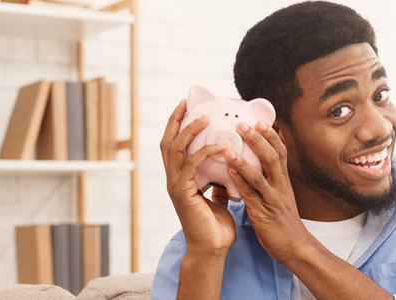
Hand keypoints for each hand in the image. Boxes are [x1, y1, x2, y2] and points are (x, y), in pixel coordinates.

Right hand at [160, 100, 235, 256]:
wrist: (212, 249)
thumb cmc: (216, 227)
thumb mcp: (218, 199)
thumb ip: (217, 183)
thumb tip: (227, 171)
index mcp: (182, 179)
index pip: (175, 146)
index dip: (178, 126)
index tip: (188, 107)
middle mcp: (174, 180)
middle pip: (168, 142)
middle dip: (176, 121)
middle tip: (187, 103)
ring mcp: (176, 186)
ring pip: (176, 150)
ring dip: (189, 131)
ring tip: (205, 118)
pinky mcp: (183, 194)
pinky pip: (192, 166)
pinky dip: (206, 152)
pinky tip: (221, 146)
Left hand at [223, 121, 316, 262]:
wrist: (296, 247)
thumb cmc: (284, 223)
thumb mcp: (279, 197)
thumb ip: (269, 182)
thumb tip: (256, 168)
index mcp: (283, 181)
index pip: (280, 152)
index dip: (271, 136)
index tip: (261, 121)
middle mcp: (280, 186)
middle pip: (272, 157)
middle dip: (258, 139)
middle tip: (243, 124)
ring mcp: (273, 199)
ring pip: (261, 174)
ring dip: (245, 158)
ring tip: (229, 146)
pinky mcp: (264, 213)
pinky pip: (251, 194)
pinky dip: (240, 181)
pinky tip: (229, 171)